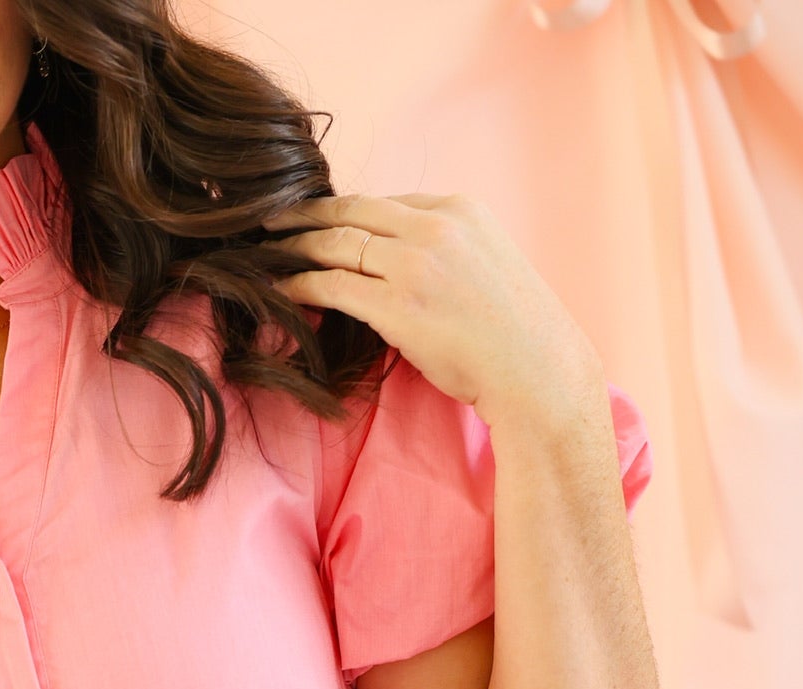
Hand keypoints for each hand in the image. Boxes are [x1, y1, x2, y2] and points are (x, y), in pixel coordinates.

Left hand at [264, 193, 605, 431]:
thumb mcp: (487, 266)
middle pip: (352, 210)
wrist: (539, 372)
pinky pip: (333, 285)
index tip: (315, 218)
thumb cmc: (515, 334)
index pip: (386, 201)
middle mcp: (436, 226)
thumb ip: (446, 251)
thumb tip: (401, 261)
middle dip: (305, 215)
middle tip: (269, 221)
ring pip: (336, 243)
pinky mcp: (399, 306)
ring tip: (264, 253)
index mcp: (460, 210)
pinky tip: (278, 287)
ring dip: (294, 247)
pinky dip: (299, 283)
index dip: (345, 210)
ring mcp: (417, 264)